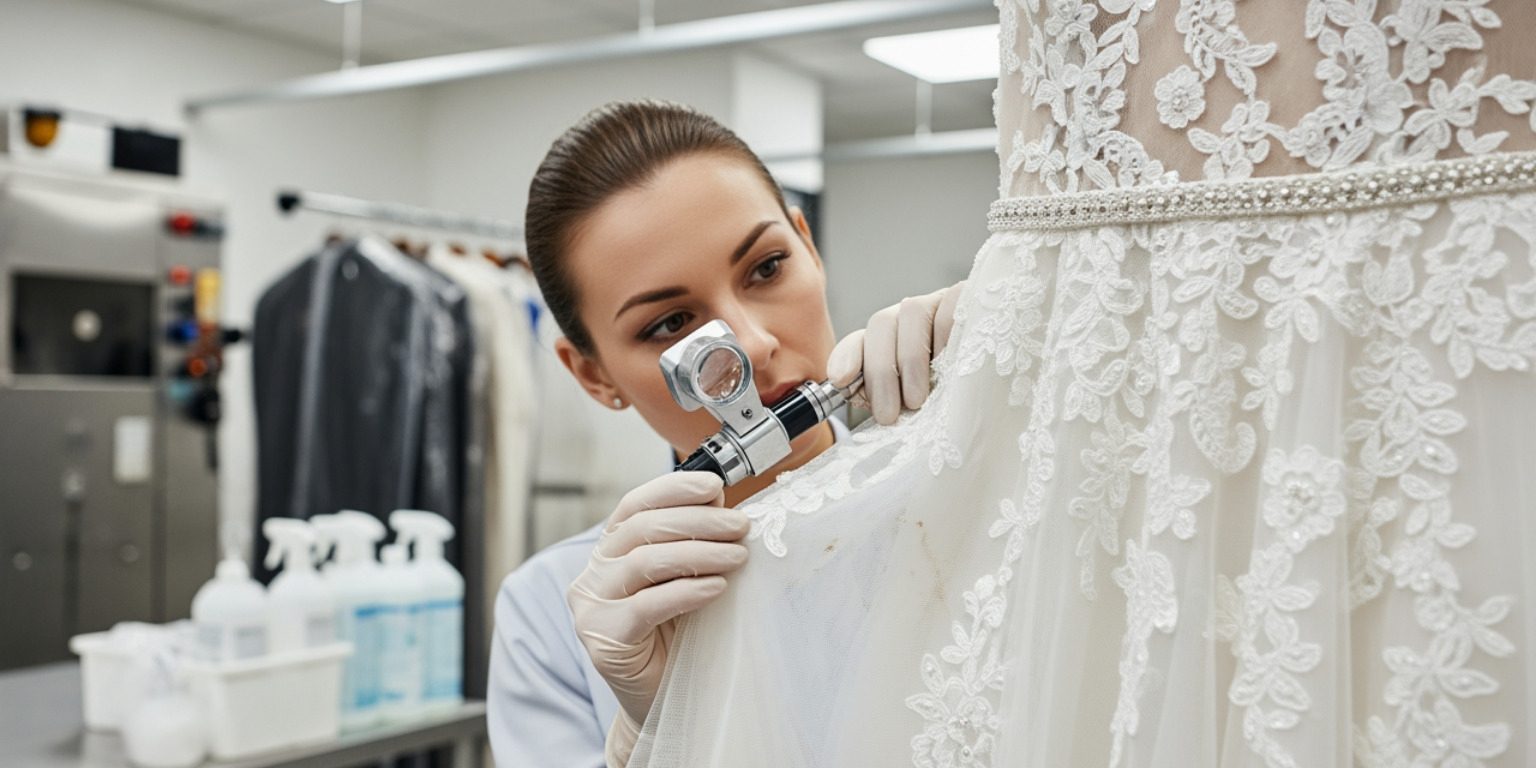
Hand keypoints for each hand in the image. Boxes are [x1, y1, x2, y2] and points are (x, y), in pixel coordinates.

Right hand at [567, 472, 748, 741]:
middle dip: (697, 521)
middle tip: (741, 525)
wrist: (661, 702)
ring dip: (699, 553)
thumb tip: (721, 503)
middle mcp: (592, 574)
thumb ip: (691, 544)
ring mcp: (592, 607)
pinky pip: (646, 606)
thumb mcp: (684, 580)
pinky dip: (686, 592)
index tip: (713, 485)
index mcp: (609, 552)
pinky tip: (716, 588)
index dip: (672, 489)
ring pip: (644, 562)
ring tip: (738, 556)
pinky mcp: (603, 639)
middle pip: (642, 529)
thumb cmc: (675, 637)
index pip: (633, 505)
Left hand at [827, 281, 963, 424]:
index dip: (847, 356)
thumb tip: (857, 399)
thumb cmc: (955, 399)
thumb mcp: (916, 405)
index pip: (861, 339)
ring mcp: (941, 303)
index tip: (840, 380)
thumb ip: (886, 401)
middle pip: (882, 324)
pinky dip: (947, 336)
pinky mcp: (972, 297)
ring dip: (910, 360)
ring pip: (912, 312)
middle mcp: (912, 317)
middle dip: (880, 372)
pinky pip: (952, 306)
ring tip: (918, 400)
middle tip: (889, 414)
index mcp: (893, 342)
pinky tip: (952, 367)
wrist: (1005, 393)